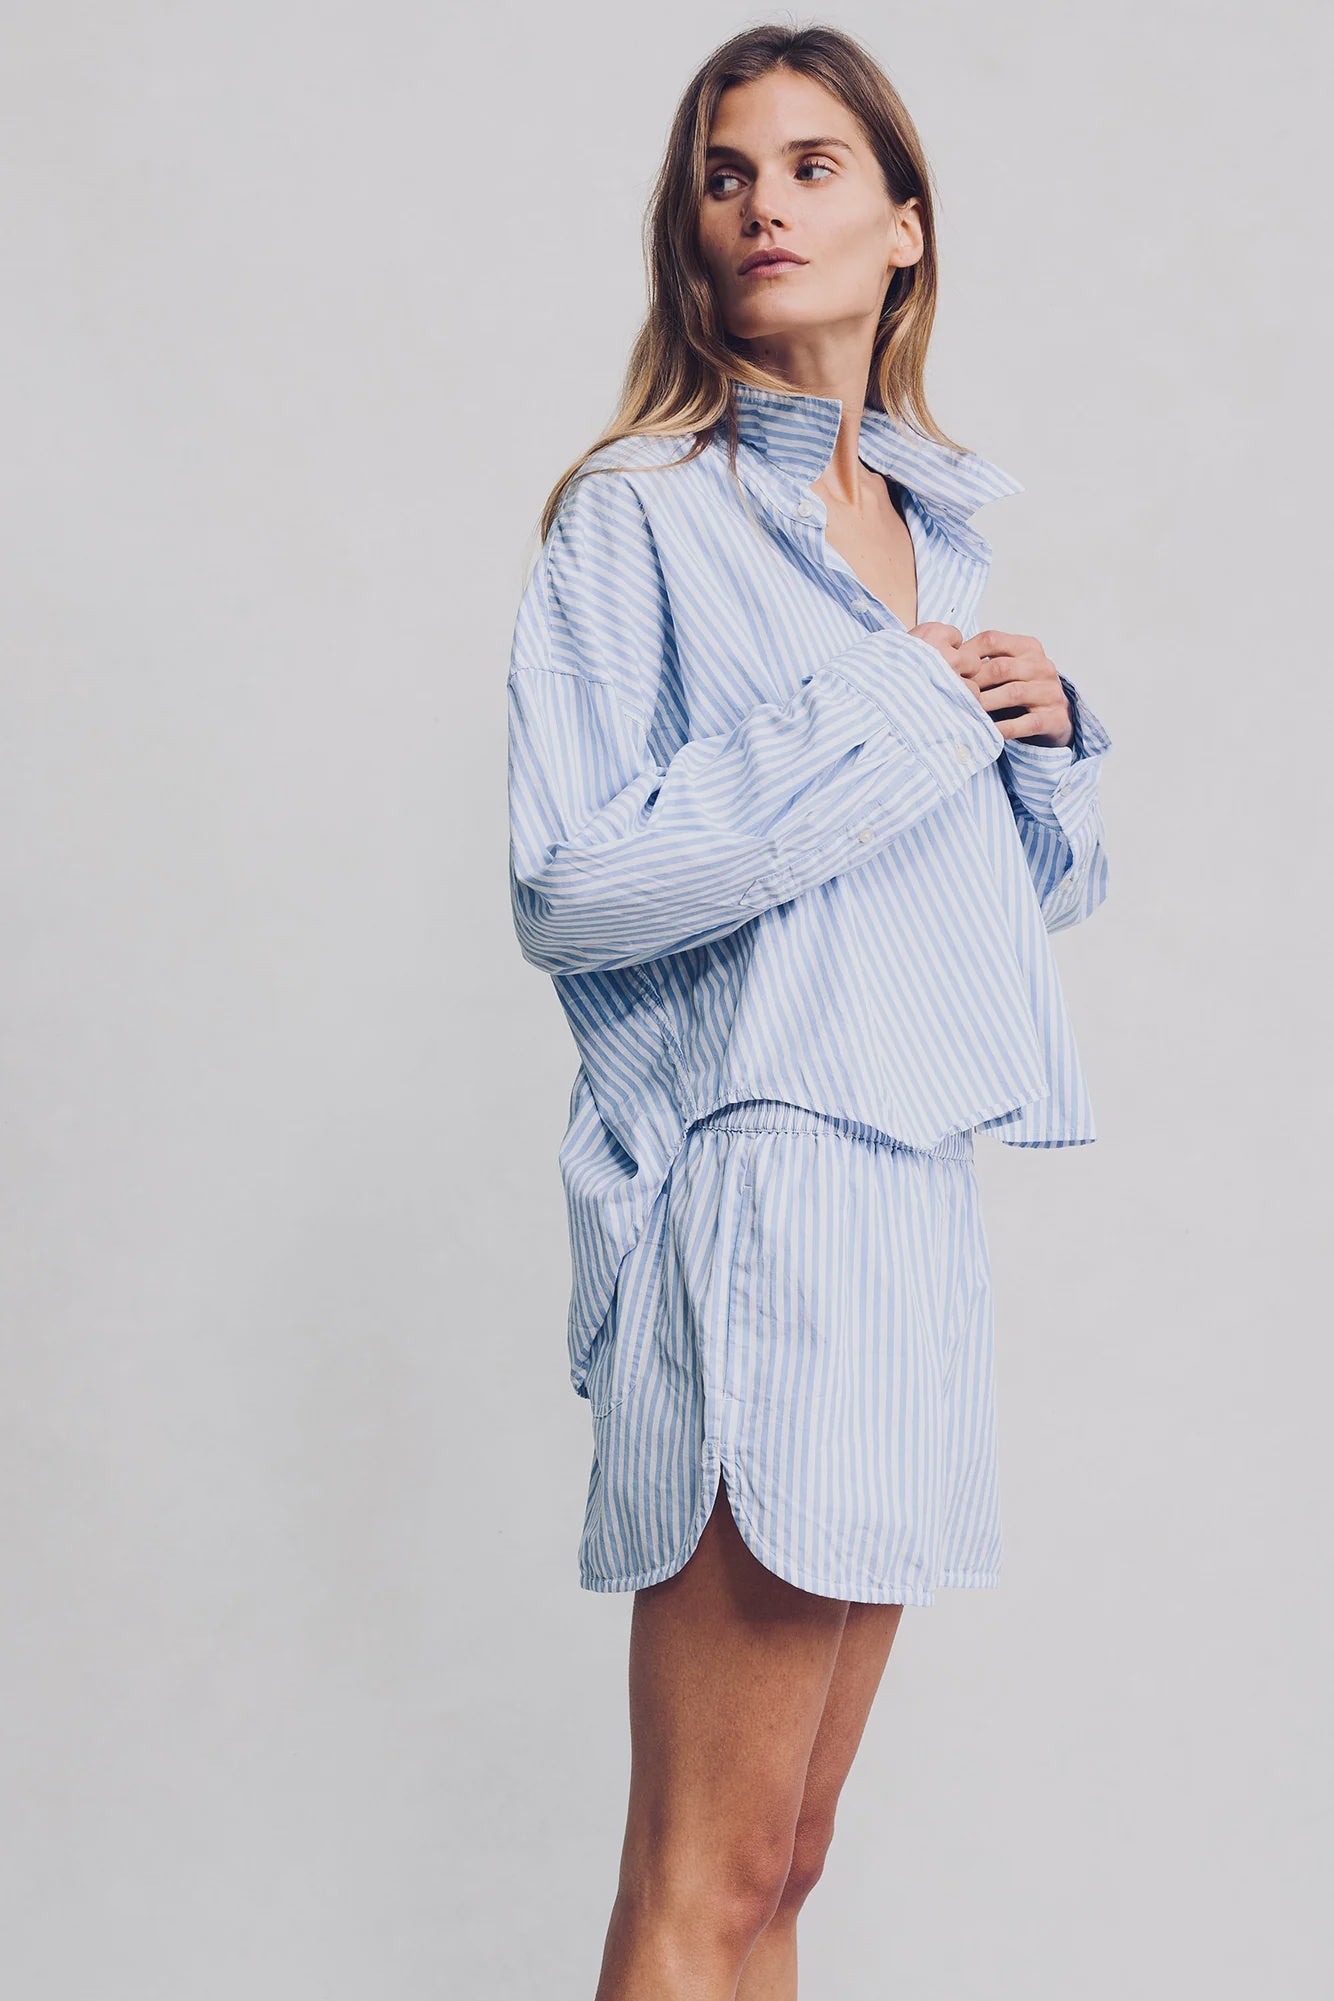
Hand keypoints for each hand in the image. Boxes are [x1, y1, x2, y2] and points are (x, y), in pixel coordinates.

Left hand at [909, 624, 1073, 747]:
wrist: (1055, 717)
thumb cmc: (1019, 690)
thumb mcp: (1006, 670)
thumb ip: (982, 662)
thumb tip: (940, 659)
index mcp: (1028, 647)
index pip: (993, 640)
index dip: (966, 652)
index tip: (945, 666)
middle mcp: (1042, 665)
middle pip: (1001, 667)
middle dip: (972, 682)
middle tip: (949, 693)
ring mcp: (1050, 691)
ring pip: (1013, 693)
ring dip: (985, 703)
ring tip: (964, 711)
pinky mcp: (1053, 717)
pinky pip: (1025, 722)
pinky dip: (1004, 728)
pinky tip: (986, 732)